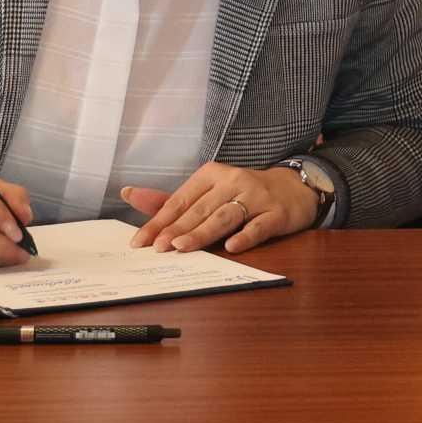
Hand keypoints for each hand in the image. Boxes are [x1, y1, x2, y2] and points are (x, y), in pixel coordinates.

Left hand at [123, 161, 320, 254]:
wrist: (293, 188)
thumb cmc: (242, 192)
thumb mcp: (207, 191)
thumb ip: (170, 199)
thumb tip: (129, 195)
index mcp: (211, 174)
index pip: (180, 200)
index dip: (159, 221)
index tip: (140, 242)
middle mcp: (233, 181)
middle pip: (200, 209)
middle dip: (177, 229)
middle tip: (158, 248)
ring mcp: (256, 196)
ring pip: (225, 216)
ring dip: (203, 232)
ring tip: (183, 247)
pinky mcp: (276, 213)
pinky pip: (259, 226)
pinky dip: (245, 236)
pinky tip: (232, 247)